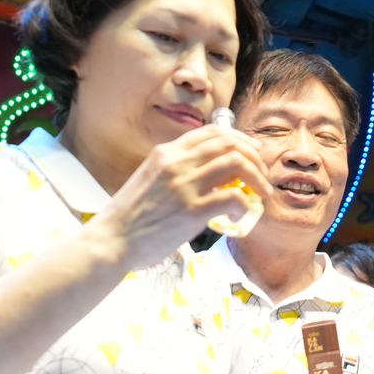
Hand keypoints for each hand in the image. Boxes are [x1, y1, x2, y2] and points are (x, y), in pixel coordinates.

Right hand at [85, 121, 268, 268]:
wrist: (111, 240)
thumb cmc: (129, 217)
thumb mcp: (149, 179)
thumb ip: (174, 171)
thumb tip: (205, 174)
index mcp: (166, 153)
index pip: (212, 132)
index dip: (239, 139)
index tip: (251, 152)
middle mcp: (176, 163)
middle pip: (229, 143)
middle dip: (254, 157)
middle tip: (262, 174)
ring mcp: (184, 185)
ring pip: (237, 164)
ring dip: (257, 178)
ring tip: (262, 194)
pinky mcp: (192, 210)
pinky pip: (233, 196)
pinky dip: (245, 204)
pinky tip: (240, 215)